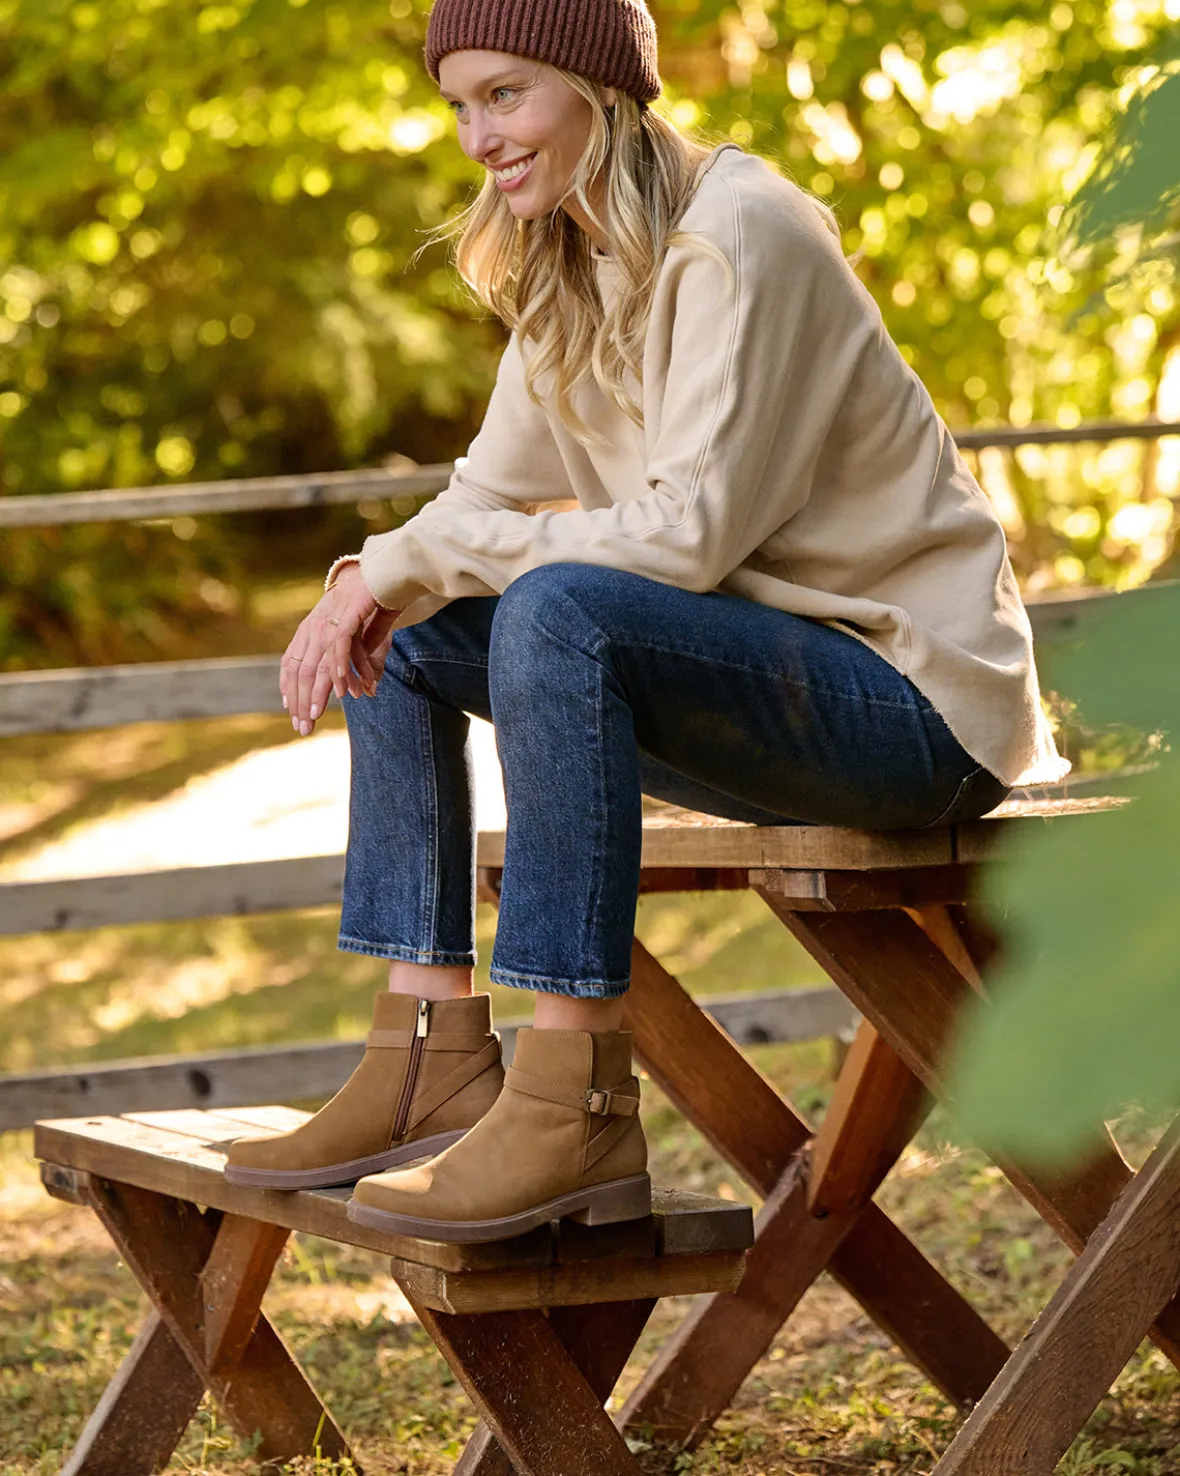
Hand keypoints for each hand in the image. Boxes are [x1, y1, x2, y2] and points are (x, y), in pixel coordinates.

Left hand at [280, 565, 397, 733]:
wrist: (387, 566)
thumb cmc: (376, 599)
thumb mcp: (364, 634)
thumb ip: (363, 660)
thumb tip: (367, 689)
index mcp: (312, 628)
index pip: (292, 663)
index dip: (289, 689)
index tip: (293, 712)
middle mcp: (314, 625)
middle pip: (300, 670)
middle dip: (299, 702)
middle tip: (303, 728)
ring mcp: (329, 619)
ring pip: (316, 663)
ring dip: (315, 693)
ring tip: (314, 715)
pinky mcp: (347, 614)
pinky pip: (338, 646)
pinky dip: (339, 668)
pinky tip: (341, 689)